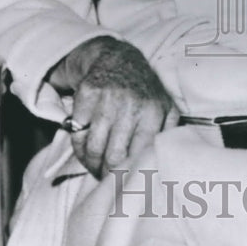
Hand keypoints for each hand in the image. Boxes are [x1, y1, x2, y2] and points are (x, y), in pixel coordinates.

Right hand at [49, 36, 178, 177]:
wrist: (117, 58)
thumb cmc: (143, 91)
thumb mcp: (165, 107)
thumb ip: (168, 133)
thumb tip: (164, 165)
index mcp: (154, 112)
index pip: (139, 157)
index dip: (129, 176)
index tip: (124, 186)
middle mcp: (131, 105)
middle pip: (114, 157)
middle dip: (108, 175)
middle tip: (107, 180)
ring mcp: (107, 99)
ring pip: (93, 148)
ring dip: (91, 164)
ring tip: (95, 167)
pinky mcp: (86, 95)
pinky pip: (78, 134)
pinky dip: (79, 147)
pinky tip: (86, 148)